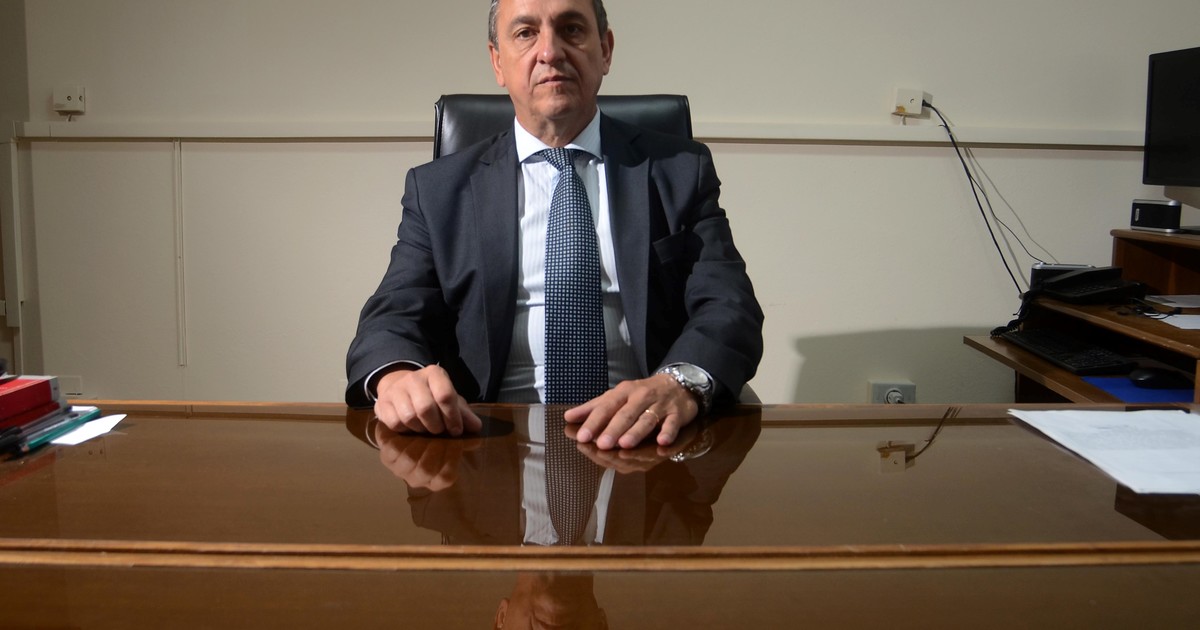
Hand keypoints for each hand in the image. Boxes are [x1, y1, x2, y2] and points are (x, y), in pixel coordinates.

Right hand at [373, 365, 482, 435]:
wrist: (400, 387)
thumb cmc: (431, 396)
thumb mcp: (450, 400)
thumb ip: (463, 413)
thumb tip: (476, 427)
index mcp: (434, 374)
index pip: (445, 395)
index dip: (452, 417)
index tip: (456, 430)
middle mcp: (414, 378)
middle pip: (426, 408)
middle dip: (436, 426)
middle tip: (439, 431)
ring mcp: (396, 390)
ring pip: (409, 417)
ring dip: (421, 429)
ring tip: (425, 428)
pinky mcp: (382, 403)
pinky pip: (395, 424)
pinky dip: (406, 431)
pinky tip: (411, 427)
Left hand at [373, 421, 481, 490]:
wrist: (410, 416)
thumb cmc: (437, 423)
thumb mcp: (453, 420)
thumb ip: (464, 425)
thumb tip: (476, 429)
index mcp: (437, 478)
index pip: (445, 477)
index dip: (452, 459)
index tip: (457, 441)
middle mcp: (418, 478)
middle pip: (426, 470)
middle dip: (435, 449)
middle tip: (439, 432)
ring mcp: (400, 470)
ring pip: (409, 462)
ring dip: (418, 443)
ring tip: (424, 429)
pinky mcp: (386, 457)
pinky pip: (392, 450)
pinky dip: (401, 437)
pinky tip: (409, 426)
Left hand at [564, 374, 697, 449]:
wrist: (678, 383)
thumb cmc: (641, 394)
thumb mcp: (616, 396)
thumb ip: (593, 408)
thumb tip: (568, 417)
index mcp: (623, 392)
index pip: (606, 407)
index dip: (594, 422)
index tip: (582, 437)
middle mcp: (641, 396)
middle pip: (626, 414)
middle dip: (614, 429)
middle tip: (602, 445)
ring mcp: (660, 405)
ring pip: (647, 419)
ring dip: (636, 432)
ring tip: (625, 444)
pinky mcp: (677, 413)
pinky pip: (673, 423)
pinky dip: (668, 432)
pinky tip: (662, 442)